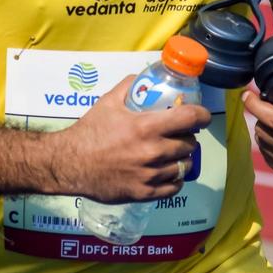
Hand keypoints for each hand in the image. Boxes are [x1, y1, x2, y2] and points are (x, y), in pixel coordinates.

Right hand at [55, 76, 211, 202]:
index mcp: (146, 127)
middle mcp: (152, 152)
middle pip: (189, 144)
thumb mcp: (108, 102)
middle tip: (179, 134)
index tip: (201, 115)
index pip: (189, 118)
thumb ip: (129, 86)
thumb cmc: (90, 131)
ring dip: (182, 158)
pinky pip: (174, 187)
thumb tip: (147, 79)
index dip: (201, 115)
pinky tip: (166, 172)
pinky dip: (174, 179)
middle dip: (188, 136)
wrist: (71, 163)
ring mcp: (150, 175)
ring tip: (173, 153)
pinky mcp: (145, 193)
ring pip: (184, 166)